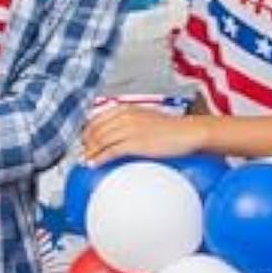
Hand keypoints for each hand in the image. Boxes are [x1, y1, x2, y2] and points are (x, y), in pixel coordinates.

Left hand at [82, 106, 210, 166]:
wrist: (188, 132)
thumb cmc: (171, 128)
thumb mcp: (146, 118)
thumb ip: (129, 121)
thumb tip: (114, 133)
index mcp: (127, 109)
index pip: (97, 118)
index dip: (87, 131)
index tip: (84, 140)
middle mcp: (126, 116)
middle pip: (96, 129)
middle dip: (86, 143)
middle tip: (82, 153)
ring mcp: (130, 129)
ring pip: (100, 140)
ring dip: (90, 152)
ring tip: (86, 160)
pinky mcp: (135, 143)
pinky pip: (110, 151)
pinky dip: (99, 158)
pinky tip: (95, 163)